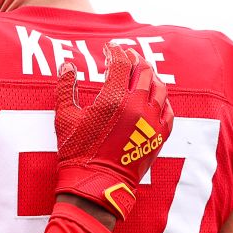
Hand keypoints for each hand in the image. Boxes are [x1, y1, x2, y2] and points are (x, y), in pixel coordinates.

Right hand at [54, 44, 172, 219]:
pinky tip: (153, 97)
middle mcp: (137, 106)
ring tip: (141, 73)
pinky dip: (161, 99)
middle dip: (134, 59)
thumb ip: (65, 88)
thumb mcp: (65, 118)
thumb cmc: (77, 152)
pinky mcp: (159, 136)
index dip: (115, 51)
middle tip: (126, 57)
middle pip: (144, 70)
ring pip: (160, 87)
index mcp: (113, 99)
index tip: (109, 48)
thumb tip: (66, 66)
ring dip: (150, 76)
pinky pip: (168, 110)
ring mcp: (151, 122)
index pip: (120, 63)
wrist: (97, 184)